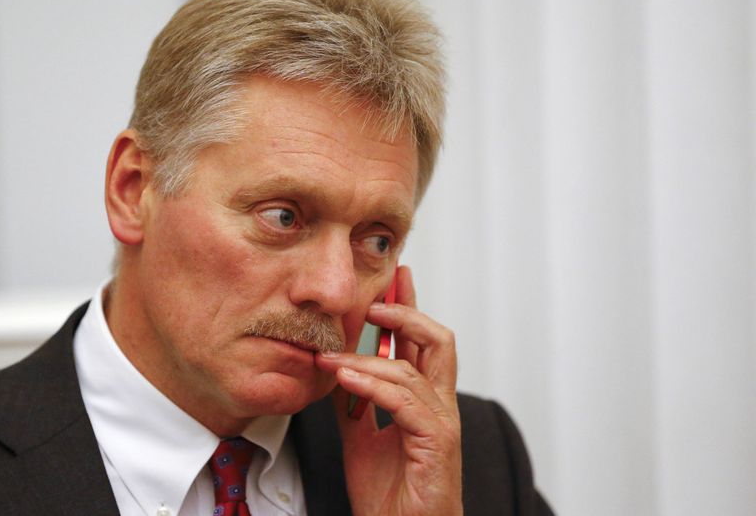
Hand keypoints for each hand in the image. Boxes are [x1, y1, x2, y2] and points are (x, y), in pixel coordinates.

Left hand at [315, 266, 462, 515]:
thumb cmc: (389, 494)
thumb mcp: (360, 436)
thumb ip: (354, 400)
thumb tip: (336, 367)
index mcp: (424, 400)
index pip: (421, 342)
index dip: (408, 308)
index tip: (392, 279)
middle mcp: (439, 405)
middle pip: (438, 340)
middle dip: (406, 312)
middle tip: (374, 301)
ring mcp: (441, 422)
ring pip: (415, 367)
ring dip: (368, 357)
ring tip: (332, 355)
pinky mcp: (436, 442)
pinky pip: (405, 401)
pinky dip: (372, 385)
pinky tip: (345, 378)